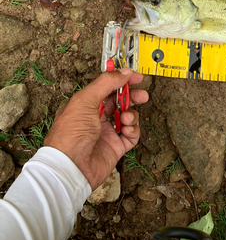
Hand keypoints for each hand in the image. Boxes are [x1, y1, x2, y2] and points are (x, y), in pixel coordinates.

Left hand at [44, 68, 147, 190]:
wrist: (70, 168)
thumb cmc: (71, 134)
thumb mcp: (85, 100)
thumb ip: (106, 83)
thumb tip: (123, 71)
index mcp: (87, 104)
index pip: (108, 87)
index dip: (122, 80)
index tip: (136, 77)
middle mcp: (97, 117)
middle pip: (120, 101)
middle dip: (132, 97)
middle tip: (141, 95)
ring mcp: (107, 132)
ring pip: (128, 117)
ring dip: (131, 115)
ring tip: (126, 118)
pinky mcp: (116, 147)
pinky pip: (131, 135)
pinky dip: (133, 130)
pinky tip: (127, 130)